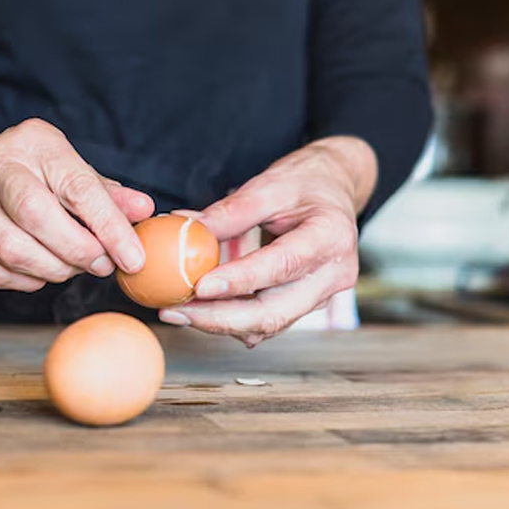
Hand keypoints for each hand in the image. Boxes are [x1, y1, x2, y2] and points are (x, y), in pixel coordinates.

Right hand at [0, 118, 153, 290]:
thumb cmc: (33, 172)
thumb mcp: (71, 168)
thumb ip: (107, 193)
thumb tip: (144, 210)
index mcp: (32, 144)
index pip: (76, 187)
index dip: (109, 226)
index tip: (133, 257)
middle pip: (35, 215)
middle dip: (78, 249)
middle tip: (103, 264)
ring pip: (13, 250)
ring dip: (56, 269)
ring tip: (77, 265)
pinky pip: (0, 272)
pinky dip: (32, 279)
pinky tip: (47, 269)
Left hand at [158, 136, 376, 346]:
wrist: (333, 192)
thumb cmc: (304, 184)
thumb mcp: (269, 185)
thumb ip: (231, 211)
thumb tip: (185, 227)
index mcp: (330, 237)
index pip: (282, 266)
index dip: (239, 281)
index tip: (200, 286)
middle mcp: (332, 276)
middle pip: (274, 313)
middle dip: (220, 319)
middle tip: (175, 311)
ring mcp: (321, 296)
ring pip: (267, 325)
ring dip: (219, 323)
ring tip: (178, 310)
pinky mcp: (304, 306)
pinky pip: (266, 323)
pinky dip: (231, 320)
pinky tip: (200, 309)